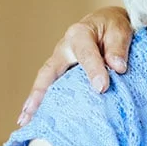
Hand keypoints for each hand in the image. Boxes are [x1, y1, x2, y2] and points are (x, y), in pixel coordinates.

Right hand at [17, 6, 132, 125]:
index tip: (102, 88)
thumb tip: (118, 67)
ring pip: (45, 82)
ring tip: (26, 121)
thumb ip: (118, 48)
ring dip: (34, 102)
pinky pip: (51, 87)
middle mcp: (64, 48)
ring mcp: (60, 61)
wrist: (108, 24)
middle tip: (30, 112)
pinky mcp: (62, 71)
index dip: (93, 71)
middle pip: (49, 71)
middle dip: (39, 92)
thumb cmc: (112, 27)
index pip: (85, 54)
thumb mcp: (120, 30)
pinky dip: (42, 102)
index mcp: (80, 34)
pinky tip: (36, 119)